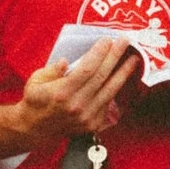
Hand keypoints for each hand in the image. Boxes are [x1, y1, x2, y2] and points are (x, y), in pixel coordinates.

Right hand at [7, 36, 138, 148]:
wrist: (36, 129)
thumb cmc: (36, 100)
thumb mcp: (36, 80)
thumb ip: (52, 70)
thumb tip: (66, 61)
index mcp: (62, 92)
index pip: (86, 69)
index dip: (99, 54)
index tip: (107, 40)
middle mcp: (77, 105)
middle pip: (101, 77)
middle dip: (115, 57)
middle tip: (125, 42)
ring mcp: (86, 116)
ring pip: (110, 91)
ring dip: (123, 73)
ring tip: (134, 60)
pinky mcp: (93, 124)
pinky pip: (108, 102)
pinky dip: (115, 89)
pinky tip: (121, 77)